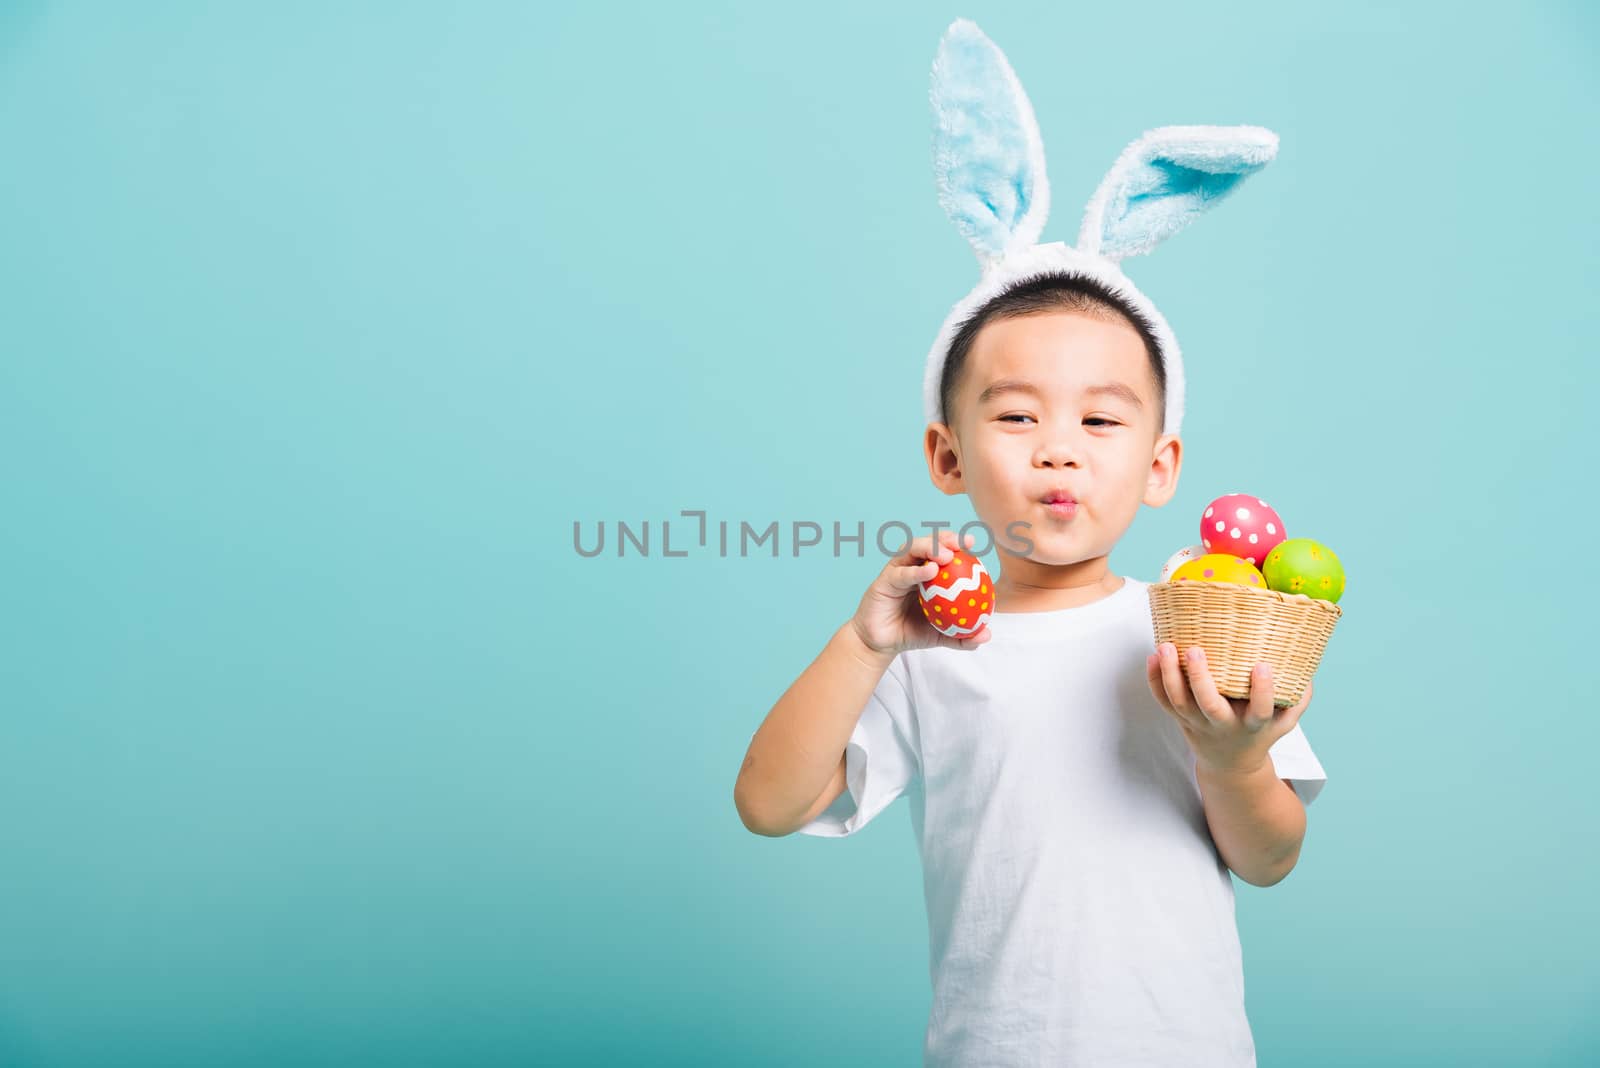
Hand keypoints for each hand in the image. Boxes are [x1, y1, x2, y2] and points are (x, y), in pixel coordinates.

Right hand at [850, 529, 991, 657]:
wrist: (881, 645)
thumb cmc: (911, 633)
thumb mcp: (942, 635)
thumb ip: (963, 636)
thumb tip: (986, 635)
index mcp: (927, 573)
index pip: (943, 551)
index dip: (957, 543)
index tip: (972, 542)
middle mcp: (911, 566)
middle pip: (928, 543)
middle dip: (945, 538)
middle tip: (961, 543)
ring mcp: (897, 571)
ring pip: (911, 550)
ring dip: (930, 547)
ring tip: (947, 554)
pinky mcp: (883, 581)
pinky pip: (900, 573)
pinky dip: (916, 570)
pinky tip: (930, 571)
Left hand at [1145, 642, 1311, 775]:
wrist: (1230, 768)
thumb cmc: (1260, 735)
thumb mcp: (1285, 723)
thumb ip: (1298, 699)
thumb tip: (1307, 667)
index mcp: (1252, 725)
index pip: (1260, 711)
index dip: (1263, 691)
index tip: (1263, 667)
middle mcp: (1223, 725)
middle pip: (1209, 706)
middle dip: (1201, 679)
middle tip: (1196, 650)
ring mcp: (1198, 723)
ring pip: (1179, 702)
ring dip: (1170, 674)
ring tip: (1166, 647)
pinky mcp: (1180, 719)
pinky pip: (1163, 702)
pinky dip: (1155, 680)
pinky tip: (1152, 657)